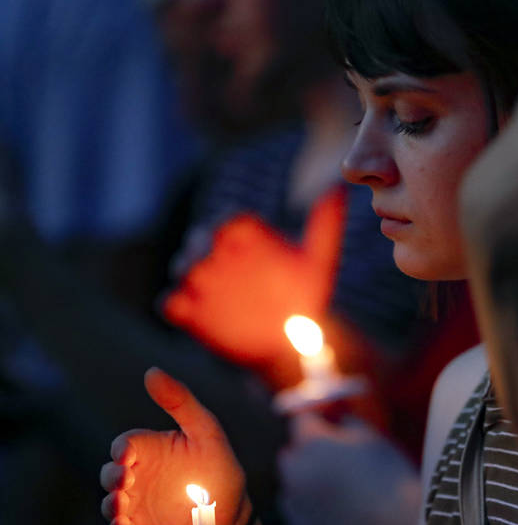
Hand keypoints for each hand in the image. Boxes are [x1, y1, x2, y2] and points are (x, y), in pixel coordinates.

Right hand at [100, 368, 251, 524]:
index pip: (124, 446)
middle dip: (112, 476)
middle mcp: (136, 478)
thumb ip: (181, 401)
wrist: (233, 513)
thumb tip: (150, 371)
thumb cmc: (217, 467)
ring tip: (120, 504)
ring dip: (111, 505)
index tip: (127, 454)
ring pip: (110, 505)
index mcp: (149, 451)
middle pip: (110, 474)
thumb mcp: (206, 430)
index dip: (122, 450)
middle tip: (124, 479)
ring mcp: (135, 507)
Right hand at [163, 190, 346, 368]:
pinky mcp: (193, 314)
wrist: (295, 336)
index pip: (232, 222)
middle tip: (211, 259)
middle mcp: (221, 255)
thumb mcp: (319, 259)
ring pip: (184, 270)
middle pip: (198, 241)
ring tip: (205, 283)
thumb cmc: (306, 294)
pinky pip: (172, 304)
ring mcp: (205, 284)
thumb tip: (338, 187)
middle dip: (201, 247)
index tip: (238, 240)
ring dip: (188, 273)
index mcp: (247, 236)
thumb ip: (325, 224)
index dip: (231, 229)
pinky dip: (174, 304)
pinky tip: (188, 310)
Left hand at [275, 413, 419, 524]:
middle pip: (289, 456)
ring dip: (305, 491)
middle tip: (336, 461)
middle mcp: (294, 474)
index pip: (299, 420)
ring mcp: (295, 510)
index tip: (328, 424)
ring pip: (289, 493)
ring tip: (337, 497)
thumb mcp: (373, 436)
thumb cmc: (391, 476)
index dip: (316, 420)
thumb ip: (347, 421)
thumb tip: (337, 417)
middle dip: (306, 455)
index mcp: (310, 444)